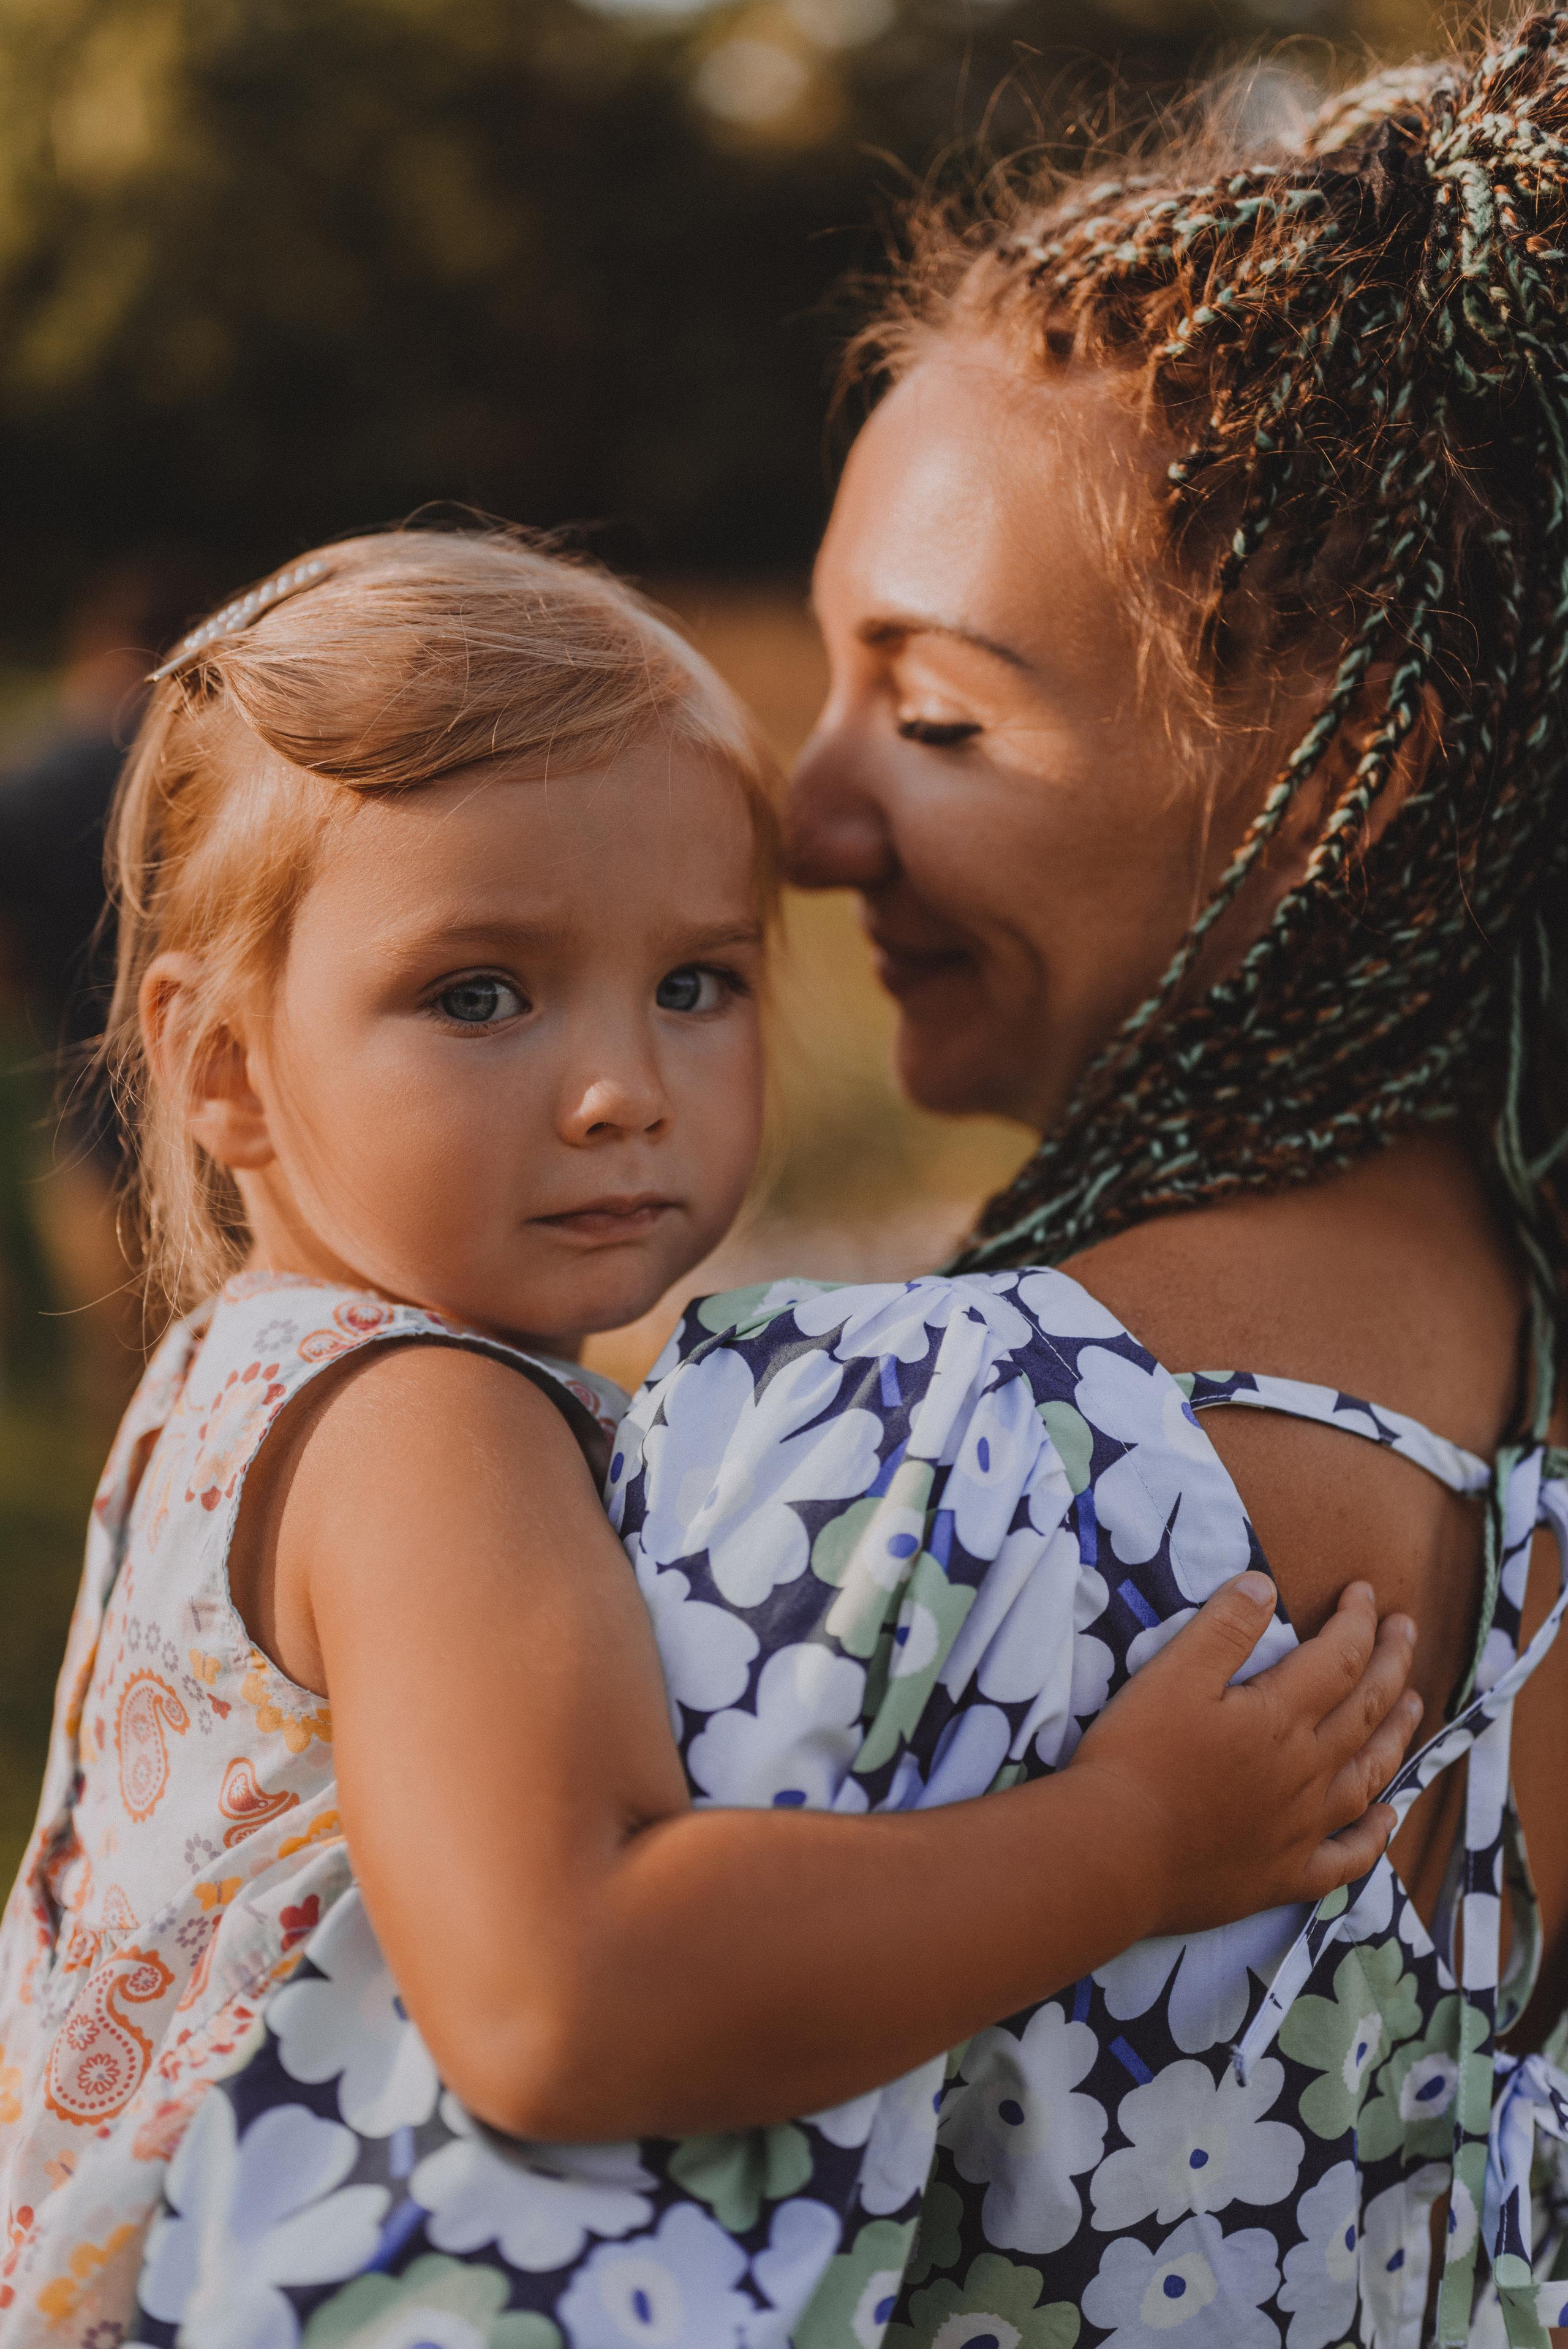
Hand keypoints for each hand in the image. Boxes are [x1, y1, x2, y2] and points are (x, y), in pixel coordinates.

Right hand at [1069, 1574, 1420, 1938]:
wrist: (1115, 1854)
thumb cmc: (1135, 1758)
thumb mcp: (1171, 1675)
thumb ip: (1223, 1629)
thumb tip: (1264, 1586)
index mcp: (1279, 1718)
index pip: (1338, 1657)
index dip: (1356, 1620)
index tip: (1363, 1591)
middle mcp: (1305, 1772)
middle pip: (1366, 1710)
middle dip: (1391, 1663)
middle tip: (1407, 1629)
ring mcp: (1301, 1829)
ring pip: (1368, 1775)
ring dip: (1396, 1735)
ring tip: (1415, 1705)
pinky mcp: (1285, 1877)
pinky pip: (1348, 1858)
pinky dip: (1375, 1836)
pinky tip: (1388, 1819)